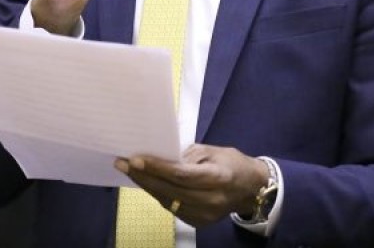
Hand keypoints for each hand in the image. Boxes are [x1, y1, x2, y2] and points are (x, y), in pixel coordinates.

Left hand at [115, 144, 268, 227]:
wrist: (251, 190)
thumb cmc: (232, 164)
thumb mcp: (214, 151)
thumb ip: (188, 155)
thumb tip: (161, 156)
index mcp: (219, 178)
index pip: (181, 174)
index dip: (157, 167)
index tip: (135, 159)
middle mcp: (211, 200)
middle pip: (170, 189)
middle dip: (143, 176)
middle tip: (122, 163)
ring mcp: (204, 215)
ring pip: (167, 200)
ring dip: (146, 185)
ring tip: (129, 171)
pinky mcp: (198, 223)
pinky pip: (172, 207)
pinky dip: (158, 194)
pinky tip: (146, 182)